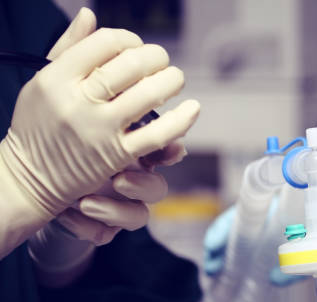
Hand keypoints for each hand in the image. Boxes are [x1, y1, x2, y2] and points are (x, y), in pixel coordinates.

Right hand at [0, 7, 198, 257]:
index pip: (104, 44)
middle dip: (154, 56)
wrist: (30, 177)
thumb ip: (68, 48)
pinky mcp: (117, 156)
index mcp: (55, 79)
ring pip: (148, 95)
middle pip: (129, 66)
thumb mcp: (42, 82)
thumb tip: (90, 14)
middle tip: (162, 59)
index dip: (128, 39)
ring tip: (176, 77)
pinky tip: (192, 108)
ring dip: (171, 80)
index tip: (135, 45)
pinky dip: (181, 120)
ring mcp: (99, 130)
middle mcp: (77, 103)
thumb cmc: (40, 124)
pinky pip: (157, 135)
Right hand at [203, 186, 316, 284]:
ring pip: (264, 241)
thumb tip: (275, 276)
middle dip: (228, 244)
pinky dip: (264, 267)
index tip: (214, 246)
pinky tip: (254, 281)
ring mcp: (306, 231)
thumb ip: (315, 258)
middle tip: (212, 271)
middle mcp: (299, 215)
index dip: (230, 226)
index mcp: (303, 203)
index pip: (255, 207)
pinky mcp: (315, 247)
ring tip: (224, 279)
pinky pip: (283, 256)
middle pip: (253, 225)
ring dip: (242, 257)